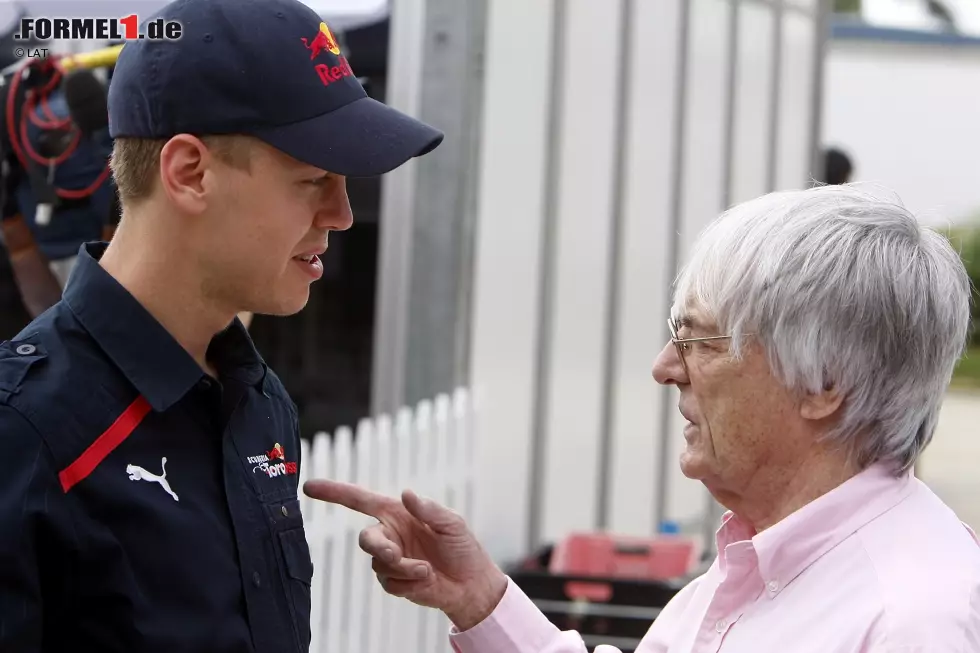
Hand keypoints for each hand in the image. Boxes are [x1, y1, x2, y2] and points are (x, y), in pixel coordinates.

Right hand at [302, 480, 508, 630]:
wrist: (471, 584)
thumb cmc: (462, 548)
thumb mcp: (451, 522)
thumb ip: (428, 509)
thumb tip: (406, 493)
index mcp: (398, 514)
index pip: (360, 500)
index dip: (334, 492)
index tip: (310, 486)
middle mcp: (390, 534)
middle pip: (365, 538)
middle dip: (377, 546)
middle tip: (394, 554)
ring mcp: (390, 559)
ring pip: (378, 563)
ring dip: (403, 566)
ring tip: (426, 568)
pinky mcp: (395, 581)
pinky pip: (390, 582)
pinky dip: (409, 580)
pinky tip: (426, 578)